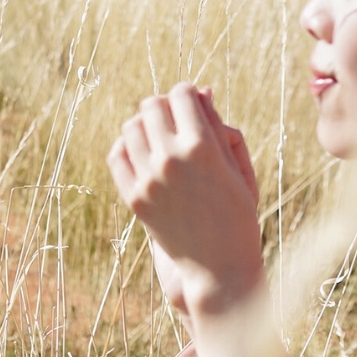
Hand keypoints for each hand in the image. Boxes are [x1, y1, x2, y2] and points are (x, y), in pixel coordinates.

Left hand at [107, 83, 262, 312]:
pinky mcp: (134, 199)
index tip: (193, 104)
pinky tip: (144, 153)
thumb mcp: (237, 166)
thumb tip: (200, 90)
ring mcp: (149, 180)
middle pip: (151, 105)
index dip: (188, 94)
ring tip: (160, 136)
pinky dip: (127, 146)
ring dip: (145, 124)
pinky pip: (117, 155)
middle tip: (176, 119)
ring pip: (131, 126)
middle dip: (165, 106)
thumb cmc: (238, 214)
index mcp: (203, 147)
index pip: (181, 93)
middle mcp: (171, 160)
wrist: (220, 267)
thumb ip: (217, 125)